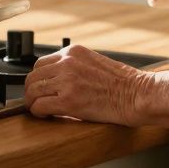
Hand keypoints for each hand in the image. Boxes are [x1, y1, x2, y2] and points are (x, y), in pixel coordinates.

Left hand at [24, 44, 148, 125]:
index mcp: (73, 52)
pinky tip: (44, 115)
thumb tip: (59, 79)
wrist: (137, 94)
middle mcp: (67, 63)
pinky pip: (40, 105)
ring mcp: (67, 81)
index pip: (41, 63)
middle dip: (32, 90)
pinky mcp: (68, 100)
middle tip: (34, 100)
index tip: (40, 88)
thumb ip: (75, 66)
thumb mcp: (95, 63)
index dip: (39, 78)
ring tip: (38, 109)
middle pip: (34, 76)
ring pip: (33, 90)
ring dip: (32, 101)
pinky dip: (38, 112)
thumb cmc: (123, 83)